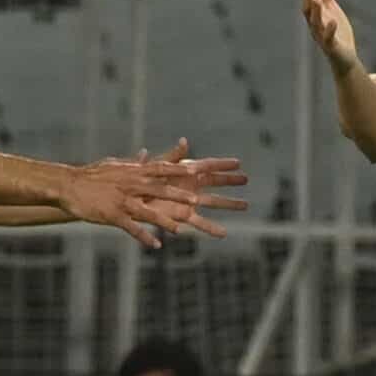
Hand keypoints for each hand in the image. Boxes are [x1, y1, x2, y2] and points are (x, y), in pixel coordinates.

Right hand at [61, 157, 224, 248]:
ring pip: (147, 212)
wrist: (68, 185)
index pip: (160, 169)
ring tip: (179, 229)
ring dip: (163, 221)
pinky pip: (130, 227)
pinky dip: (143, 237)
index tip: (195, 170)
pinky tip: (155, 245)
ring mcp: (121, 200)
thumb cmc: (91, 175)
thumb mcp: (114, 165)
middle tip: (196, 201)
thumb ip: (133, 163)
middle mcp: (130, 185)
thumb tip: (144, 155)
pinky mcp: (112, 215)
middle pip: (158, 190)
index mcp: (132, 172)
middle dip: (177, 196)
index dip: (178, 170)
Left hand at [131, 137, 249, 237]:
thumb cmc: (140, 181)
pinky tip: (224, 233)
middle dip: (231, 181)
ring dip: (229, 204)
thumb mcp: (158, 167)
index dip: (223, 164)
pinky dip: (212, 228)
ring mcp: (188, 201)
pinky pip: (200, 223)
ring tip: (246, 205)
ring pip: (213, 202)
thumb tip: (185, 141)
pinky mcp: (182, 216)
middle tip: (246, 179)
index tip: (239, 162)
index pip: (208, 165)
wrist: (129, 199)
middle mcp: (190, 185)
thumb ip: (172, 156)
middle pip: (215, 182)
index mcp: (185, 171)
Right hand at [302, 0, 360, 72]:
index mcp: (315, 15)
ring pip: (315, 24)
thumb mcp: (332, 7)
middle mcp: (314, 26)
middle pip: (308, 10)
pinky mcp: (331, 47)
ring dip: (316, 11)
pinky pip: (328, 39)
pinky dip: (329, 30)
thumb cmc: (336, 31)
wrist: (344, 58)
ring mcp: (322, 37)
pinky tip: (333, 21)